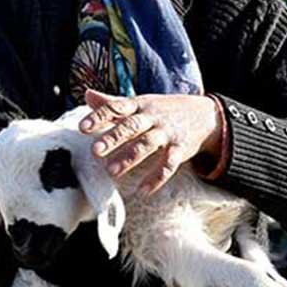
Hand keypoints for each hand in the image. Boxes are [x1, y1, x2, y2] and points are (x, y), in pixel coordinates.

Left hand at [79, 89, 223, 195]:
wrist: (204, 114)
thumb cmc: (163, 110)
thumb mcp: (139, 102)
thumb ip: (113, 102)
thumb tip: (87, 94)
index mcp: (139, 105)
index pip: (116, 107)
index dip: (99, 116)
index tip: (82, 127)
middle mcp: (152, 117)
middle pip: (131, 126)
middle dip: (113, 138)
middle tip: (95, 151)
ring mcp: (167, 133)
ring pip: (147, 145)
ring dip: (129, 158)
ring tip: (111, 171)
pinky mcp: (180, 149)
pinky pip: (168, 165)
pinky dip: (156, 178)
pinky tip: (142, 191)